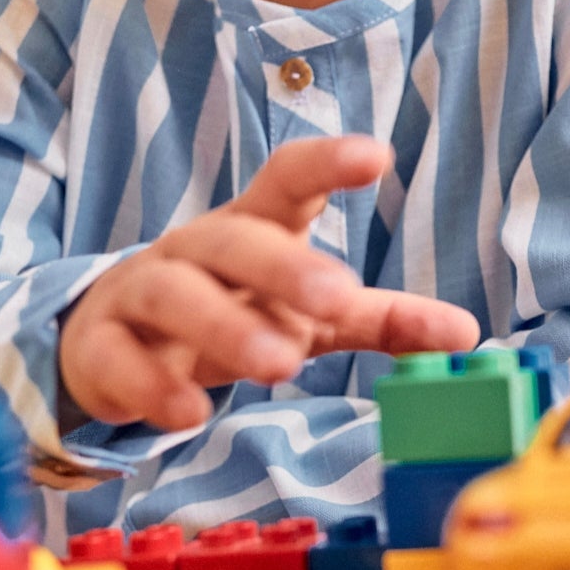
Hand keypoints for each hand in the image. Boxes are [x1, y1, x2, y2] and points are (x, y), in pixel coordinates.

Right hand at [58, 135, 479, 429]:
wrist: (109, 344)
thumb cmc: (227, 312)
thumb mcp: (309, 315)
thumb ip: (383, 320)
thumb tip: (467, 334)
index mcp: (251, 228)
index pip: (285, 181)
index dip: (326, 164)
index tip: (377, 156)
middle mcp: (195, 249)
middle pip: (235, 240)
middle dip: (285, 266)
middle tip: (338, 295)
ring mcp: (142, 294)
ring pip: (178, 295)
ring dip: (227, 327)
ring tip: (279, 367)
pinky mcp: (102, 348)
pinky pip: (122, 361)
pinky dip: (154, 386)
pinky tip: (188, 414)